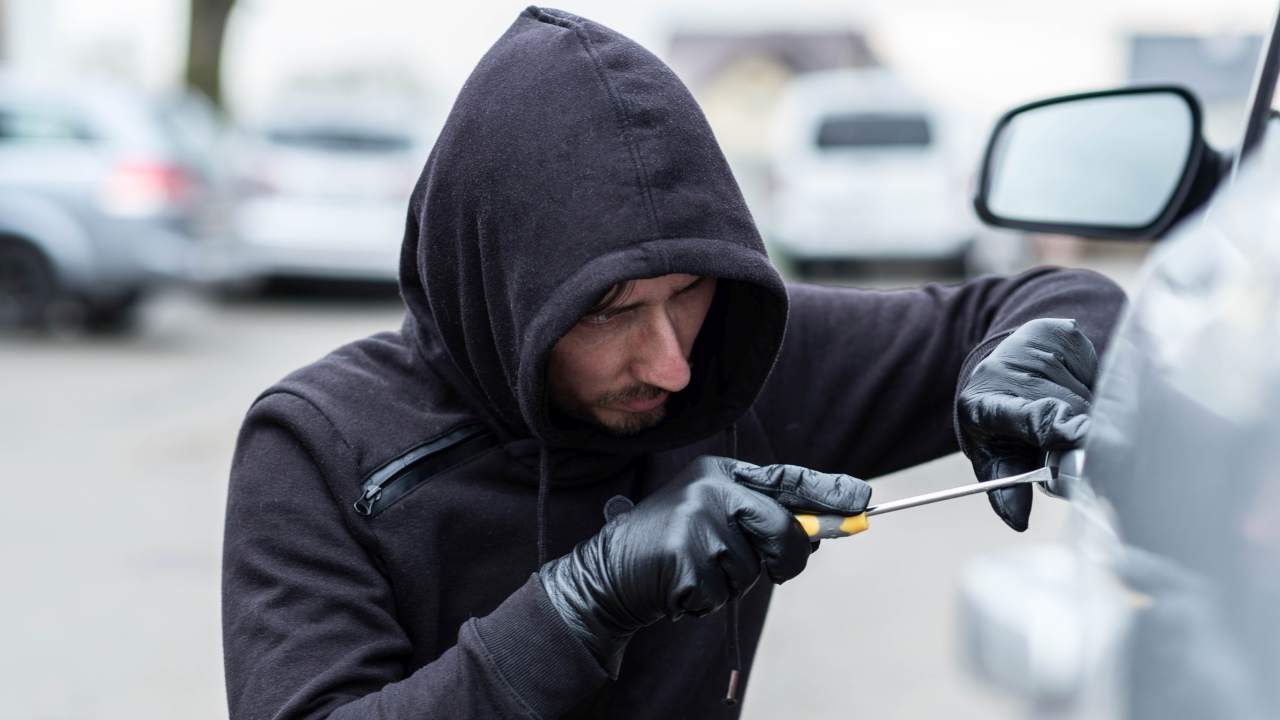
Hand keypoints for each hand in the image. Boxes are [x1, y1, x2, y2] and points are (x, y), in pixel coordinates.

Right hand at [539, 455, 870, 673]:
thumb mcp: (715, 520)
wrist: (609, 571)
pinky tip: (682, 584)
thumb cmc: (670, 546)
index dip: (828, 491)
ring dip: (734, 582)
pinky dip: (709, 599)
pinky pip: (725, 592)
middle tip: (780, 569)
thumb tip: (819, 532)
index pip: (786, 479)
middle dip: (788, 557)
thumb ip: (762, 521)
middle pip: (781, 529)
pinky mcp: (685, 558)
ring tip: (699, 569)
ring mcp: (696, 522)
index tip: (863, 500)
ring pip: (754, 568)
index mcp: (720, 474)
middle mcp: (710, 490)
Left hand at [957, 318, 1097, 530]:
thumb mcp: (992, 454)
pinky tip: (1079, 392)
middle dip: (1085, 439)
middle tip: (1085, 455)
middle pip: (1070, 412)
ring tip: (1073, 423)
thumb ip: (1006, 485)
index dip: (1051, 425)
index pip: (1021, 416)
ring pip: (1092, 394)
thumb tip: (1018, 520)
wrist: (1002, 365)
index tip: (1080, 434)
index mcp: (983, 406)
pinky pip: (1101, 372)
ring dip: (1095, 418)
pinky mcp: (1066, 334)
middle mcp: (1008, 372)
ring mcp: (1038, 350)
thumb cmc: (998, 421)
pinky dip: (1099, 392)